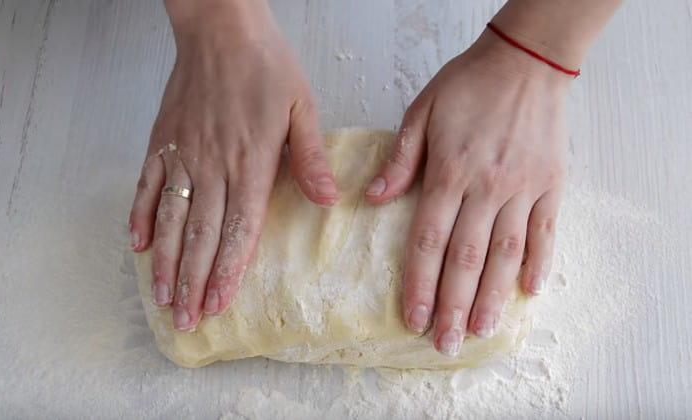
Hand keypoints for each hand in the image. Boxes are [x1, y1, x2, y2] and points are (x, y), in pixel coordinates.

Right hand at [129, 0, 337, 330]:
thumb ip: (309, 157)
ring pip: (170, 218)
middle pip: (200, 235)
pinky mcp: (161, 140)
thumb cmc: (265, 65)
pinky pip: (145, 184)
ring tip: (162, 298)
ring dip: (165, 262)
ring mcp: (182, 154)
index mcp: (250, 162)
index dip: (227, 271)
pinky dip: (138, 216)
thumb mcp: (302, 106)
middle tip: (186, 320)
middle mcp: (212, 165)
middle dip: (193, 282)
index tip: (218, 304)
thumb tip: (329, 200)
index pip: (239, 229)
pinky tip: (135, 245)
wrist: (221, 27)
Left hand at [365, 31, 568, 354]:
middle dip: (453, 304)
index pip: (429, 239)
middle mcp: (487, 188)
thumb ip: (399, 160)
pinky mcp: (551, 184)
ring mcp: (523, 189)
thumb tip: (371, 199)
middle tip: (445, 342)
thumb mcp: (421, 112)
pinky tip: (529, 291)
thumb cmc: (469, 84)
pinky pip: (546, 231)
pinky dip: (540, 262)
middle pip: (466, 257)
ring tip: (482, 330)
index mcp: (450, 172)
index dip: (419, 282)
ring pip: (507, 253)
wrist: (526, 61)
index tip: (412, 317)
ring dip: (494, 296)